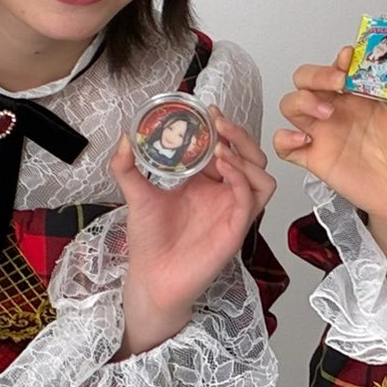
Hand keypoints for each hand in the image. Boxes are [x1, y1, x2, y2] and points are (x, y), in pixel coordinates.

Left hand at [111, 108, 276, 354]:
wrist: (150, 277)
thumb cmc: (148, 241)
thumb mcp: (135, 194)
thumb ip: (127, 166)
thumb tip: (125, 136)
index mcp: (206, 183)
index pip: (226, 147)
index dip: (222, 128)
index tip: (208, 110)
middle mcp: (224, 195)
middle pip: (251, 157)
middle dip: (239, 135)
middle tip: (219, 121)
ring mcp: (233, 211)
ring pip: (261, 175)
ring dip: (246, 155)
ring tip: (221, 146)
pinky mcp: (237, 228)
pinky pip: (251, 197)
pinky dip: (241, 177)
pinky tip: (223, 166)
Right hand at [273, 50, 386, 259]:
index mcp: (357, 94)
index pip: (337, 66)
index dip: (338, 59)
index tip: (349, 58)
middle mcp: (336, 108)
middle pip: (306, 80)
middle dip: (316, 75)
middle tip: (337, 83)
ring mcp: (322, 132)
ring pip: (291, 105)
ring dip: (301, 101)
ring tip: (326, 112)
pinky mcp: (314, 158)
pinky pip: (284, 146)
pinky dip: (284, 140)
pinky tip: (302, 140)